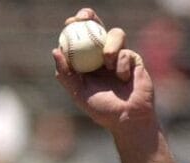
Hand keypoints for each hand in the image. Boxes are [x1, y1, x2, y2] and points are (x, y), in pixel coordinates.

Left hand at [52, 8, 155, 132]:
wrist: (127, 118)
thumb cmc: (101, 109)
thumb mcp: (78, 93)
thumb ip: (66, 74)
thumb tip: (55, 50)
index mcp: (87, 62)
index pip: (80, 39)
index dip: (75, 27)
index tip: (68, 23)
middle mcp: (103, 55)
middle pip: (98, 27)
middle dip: (91, 17)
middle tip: (84, 17)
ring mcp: (120, 55)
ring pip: (115, 34)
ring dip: (109, 46)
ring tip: (107, 64)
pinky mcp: (134, 59)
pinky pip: (126, 52)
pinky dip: (121, 65)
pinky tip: (123, 79)